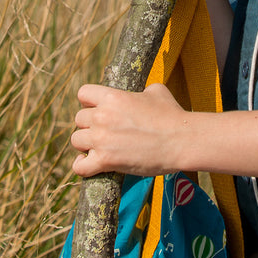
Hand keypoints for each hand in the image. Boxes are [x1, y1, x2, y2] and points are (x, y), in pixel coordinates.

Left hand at [71, 82, 186, 176]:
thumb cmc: (171, 114)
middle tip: (104, 130)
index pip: (83, 93)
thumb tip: (139, 94)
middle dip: (89, 124)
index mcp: (113, 97)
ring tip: (100, 146)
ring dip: (86, 144)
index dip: (89, 101)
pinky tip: (92, 163)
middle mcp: (103, 116)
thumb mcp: (156, 91)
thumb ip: (139, 91)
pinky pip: (79, 167)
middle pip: (78, 119)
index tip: (98, 108)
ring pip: (76, 140)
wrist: (181, 140)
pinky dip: (83, 166)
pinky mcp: (105, 161)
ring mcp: (102, 139)